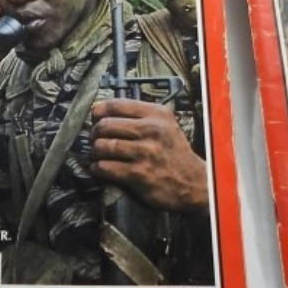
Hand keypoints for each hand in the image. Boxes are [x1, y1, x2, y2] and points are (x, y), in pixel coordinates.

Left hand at [89, 99, 207, 213]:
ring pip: (103, 146)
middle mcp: (150, 130)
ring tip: (96, 154)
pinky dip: (97, 168)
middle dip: (94, 133)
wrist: (193, 183)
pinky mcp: (138, 175)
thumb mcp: (166, 124)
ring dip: (95, 151)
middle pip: (105, 125)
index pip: (116, 105)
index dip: (99, 111)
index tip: (95, 117)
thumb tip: (107, 111)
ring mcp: (144, 153)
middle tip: (94, 138)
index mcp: (156, 114)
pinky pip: (106, 168)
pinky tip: (99, 168)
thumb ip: (142, 115)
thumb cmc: (175, 153)